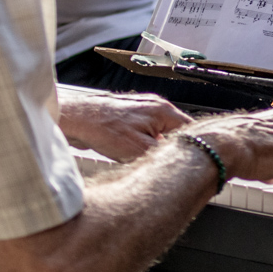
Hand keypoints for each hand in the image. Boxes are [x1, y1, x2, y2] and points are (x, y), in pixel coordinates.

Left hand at [59, 87, 191, 161]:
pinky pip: (146, 133)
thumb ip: (165, 155)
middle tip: (168, 166)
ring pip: (160, 134)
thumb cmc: (102, 129)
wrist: (76, 120)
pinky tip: (134, 155)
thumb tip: (181, 162)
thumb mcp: (140, 149)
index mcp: (163, 110)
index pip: (192, 130)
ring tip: (147, 160)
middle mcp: (156, 106)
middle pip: (177, 132)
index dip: (196, 148)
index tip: (197, 163)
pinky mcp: (130, 117)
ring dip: (156, 148)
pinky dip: (144, 145)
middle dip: (172, 150)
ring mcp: (143, 110)